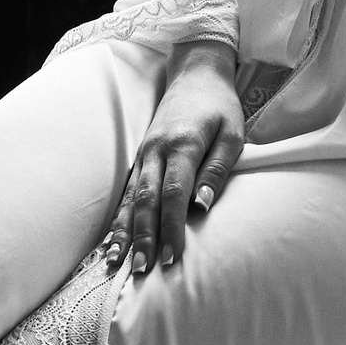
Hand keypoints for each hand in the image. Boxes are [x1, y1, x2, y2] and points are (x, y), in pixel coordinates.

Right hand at [103, 40, 244, 277]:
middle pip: (146, 200)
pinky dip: (120, 218)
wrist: (196, 74)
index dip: (172, 228)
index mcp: (182, 145)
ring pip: (130, 198)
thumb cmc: (220, 106)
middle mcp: (156, 151)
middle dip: (144, 237)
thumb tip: (202, 206)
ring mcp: (144, 154)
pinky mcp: (140, 157)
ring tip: (116, 262)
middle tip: (144, 270)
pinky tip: (113, 241)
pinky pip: (127, 192)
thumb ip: (217, 169)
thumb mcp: (232, 134)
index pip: (174, 194)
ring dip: (125, 231)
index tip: (173, 257)